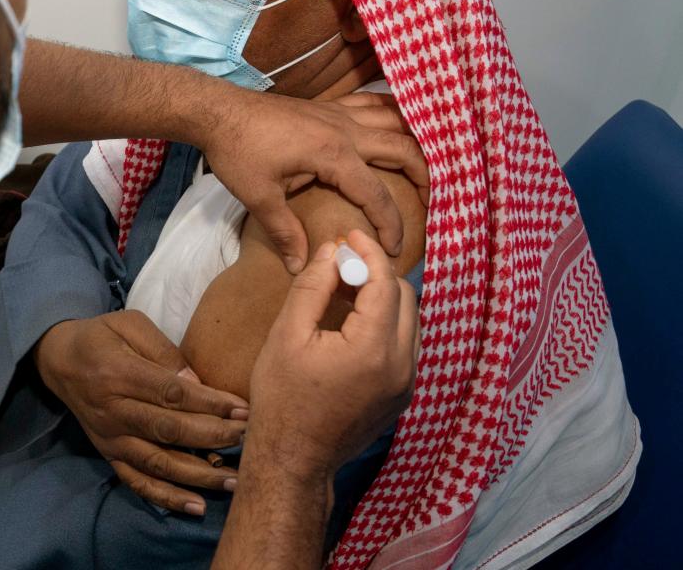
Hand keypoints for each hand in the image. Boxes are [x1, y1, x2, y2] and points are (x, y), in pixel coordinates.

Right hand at [33, 310, 248, 512]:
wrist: (58, 360)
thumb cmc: (102, 336)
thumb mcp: (130, 324)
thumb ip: (163, 351)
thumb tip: (199, 384)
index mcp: (118, 373)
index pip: (171, 394)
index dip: (210, 404)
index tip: (243, 410)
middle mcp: (112, 411)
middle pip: (168, 430)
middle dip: (213, 437)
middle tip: (248, 439)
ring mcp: (110, 438)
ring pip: (158, 462)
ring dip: (198, 474)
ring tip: (234, 480)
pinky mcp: (108, 455)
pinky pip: (137, 482)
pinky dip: (166, 498)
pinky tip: (197, 506)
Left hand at [200, 87, 427, 272]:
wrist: (216, 110)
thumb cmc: (236, 151)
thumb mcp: (258, 196)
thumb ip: (284, 231)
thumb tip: (300, 267)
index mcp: (333, 154)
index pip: (377, 195)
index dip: (390, 225)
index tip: (394, 249)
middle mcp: (345, 129)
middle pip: (403, 149)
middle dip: (426, 176)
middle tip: (434, 203)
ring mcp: (337, 112)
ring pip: (393, 119)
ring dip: (415, 139)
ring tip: (429, 163)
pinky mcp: (327, 105)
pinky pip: (370, 103)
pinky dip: (391, 112)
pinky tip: (398, 124)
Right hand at [244, 230, 418, 482]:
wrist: (294, 458)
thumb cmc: (282, 397)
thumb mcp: (287, 335)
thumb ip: (313, 287)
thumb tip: (332, 251)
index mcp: (374, 348)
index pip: (386, 283)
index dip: (368, 253)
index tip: (349, 235)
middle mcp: (402, 366)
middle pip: (404, 298)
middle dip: (377, 273)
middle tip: (343, 262)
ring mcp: (406, 384)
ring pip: (410, 321)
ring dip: (384, 298)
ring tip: (346, 290)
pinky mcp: (402, 396)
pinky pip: (406, 345)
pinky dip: (386, 323)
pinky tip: (354, 322)